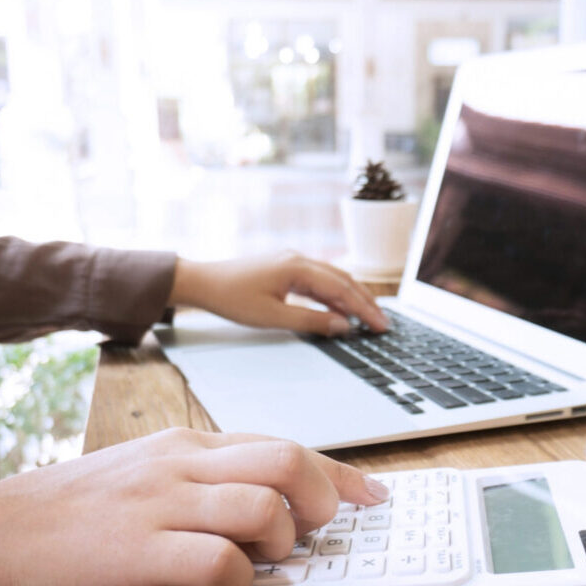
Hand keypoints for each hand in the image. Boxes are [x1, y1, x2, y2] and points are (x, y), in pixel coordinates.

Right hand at [0, 428, 389, 585]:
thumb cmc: (75, 510)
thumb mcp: (145, 473)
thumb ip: (204, 479)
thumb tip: (268, 500)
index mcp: (185, 443)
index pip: (281, 443)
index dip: (335, 472)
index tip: (368, 494)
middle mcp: (179, 462)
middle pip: (285, 460)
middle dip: (323, 498)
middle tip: (320, 531)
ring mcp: (158, 503)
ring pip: (262, 504)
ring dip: (282, 539)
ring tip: (267, 557)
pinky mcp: (136, 550)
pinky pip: (218, 560)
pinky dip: (240, 578)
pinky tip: (228, 583)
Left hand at [167, 252, 389, 334]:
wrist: (202, 282)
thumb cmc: (232, 298)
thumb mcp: (272, 317)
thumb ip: (310, 321)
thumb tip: (342, 326)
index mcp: (297, 268)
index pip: (342, 289)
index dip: (364, 309)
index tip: (380, 326)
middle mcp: (299, 259)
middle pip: (344, 280)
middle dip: (365, 303)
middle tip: (383, 324)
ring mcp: (293, 262)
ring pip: (333, 279)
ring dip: (352, 298)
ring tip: (368, 318)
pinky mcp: (287, 269)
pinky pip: (319, 281)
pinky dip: (334, 295)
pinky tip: (340, 310)